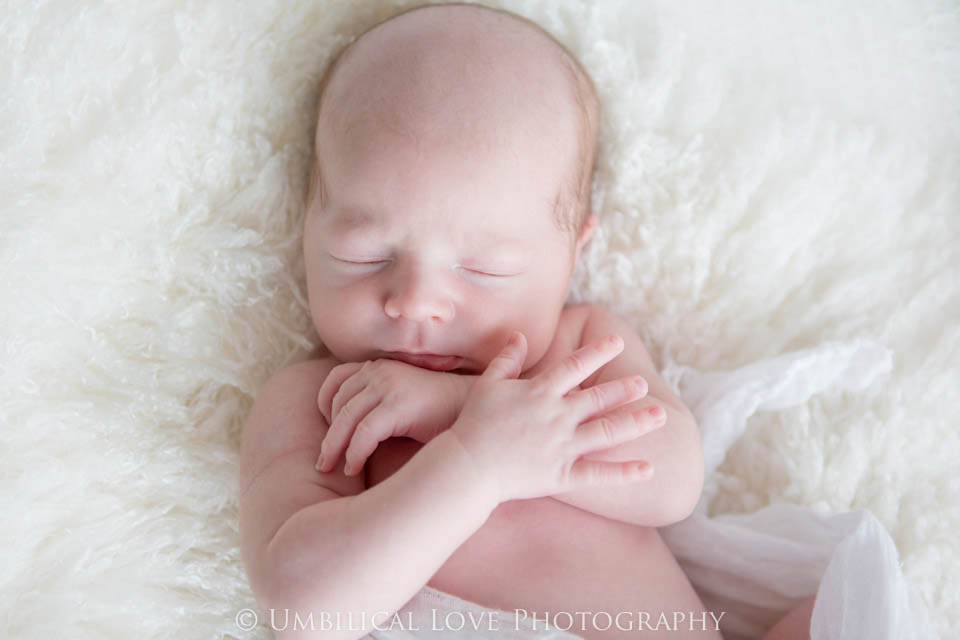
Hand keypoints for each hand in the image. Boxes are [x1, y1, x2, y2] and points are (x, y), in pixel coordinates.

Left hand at [315, 358, 465, 474]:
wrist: (475, 411)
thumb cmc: (440, 412)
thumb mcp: (403, 398)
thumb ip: (379, 402)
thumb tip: (351, 428)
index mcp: (379, 367)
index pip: (336, 379)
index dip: (324, 404)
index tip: (327, 429)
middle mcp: (380, 372)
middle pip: (338, 402)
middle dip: (328, 434)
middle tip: (323, 461)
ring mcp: (389, 386)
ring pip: (346, 418)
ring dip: (335, 447)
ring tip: (332, 468)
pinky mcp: (398, 405)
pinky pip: (364, 432)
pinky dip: (354, 452)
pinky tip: (353, 468)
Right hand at [448, 331, 664, 503]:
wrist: (469, 465)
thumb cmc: (475, 423)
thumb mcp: (488, 384)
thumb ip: (507, 359)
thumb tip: (519, 335)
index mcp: (540, 392)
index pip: (575, 366)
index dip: (597, 352)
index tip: (617, 341)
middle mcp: (557, 416)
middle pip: (599, 398)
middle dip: (624, 388)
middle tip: (644, 382)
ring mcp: (562, 446)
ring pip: (607, 432)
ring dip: (636, 423)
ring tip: (659, 414)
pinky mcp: (562, 475)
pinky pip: (599, 474)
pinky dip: (625, 472)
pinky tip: (649, 468)